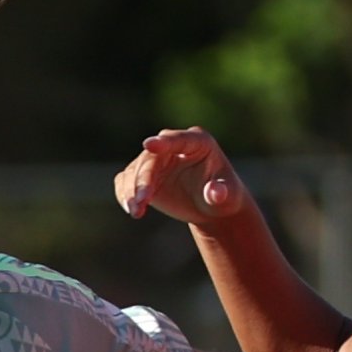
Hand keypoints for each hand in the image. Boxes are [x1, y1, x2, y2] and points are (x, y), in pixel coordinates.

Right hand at [114, 127, 251, 232]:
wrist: (211, 206)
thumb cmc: (224, 196)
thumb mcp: (228, 196)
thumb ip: (221, 193)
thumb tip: (215, 194)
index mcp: (198, 142)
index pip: (178, 140)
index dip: (164, 143)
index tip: (148, 145)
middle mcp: (173, 145)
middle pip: (151, 158)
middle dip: (144, 179)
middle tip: (142, 201)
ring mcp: (156, 159)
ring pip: (135, 170)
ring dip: (131, 190)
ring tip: (136, 212)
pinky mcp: (143, 174)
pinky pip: (126, 180)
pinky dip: (124, 194)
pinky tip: (131, 209)